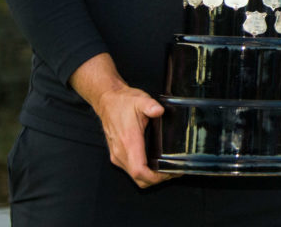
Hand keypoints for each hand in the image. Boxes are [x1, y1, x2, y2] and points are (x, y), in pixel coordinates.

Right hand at [70, 53, 172, 188]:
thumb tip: (158, 110)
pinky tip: (154, 165)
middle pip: (139, 179)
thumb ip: (150, 105)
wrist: (107, 101)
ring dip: (150, 178)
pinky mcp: (117, 155)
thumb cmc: (123, 102)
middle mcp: (121, 153)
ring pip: (134, 177)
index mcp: (128, 142)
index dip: (154, 178)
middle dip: (157, 180)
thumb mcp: (140, 100)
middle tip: (173, 172)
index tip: (169, 174)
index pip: (139, 171)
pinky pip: (130, 170)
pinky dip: (143, 173)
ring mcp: (117, 155)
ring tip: (167, 169)